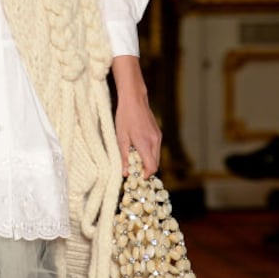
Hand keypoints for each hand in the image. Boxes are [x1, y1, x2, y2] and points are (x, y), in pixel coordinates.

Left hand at [111, 55, 161, 175]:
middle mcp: (155, 142)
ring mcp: (158, 137)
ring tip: (134, 158)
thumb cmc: (125, 118)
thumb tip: (125, 174)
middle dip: (146, 170)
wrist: (134, 100)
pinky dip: (149, 154)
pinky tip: (138, 149)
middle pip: (155, 164)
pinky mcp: (158, 133)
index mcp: (145, 144)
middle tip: (134, 171)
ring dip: (147, 162)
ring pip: (156, 157)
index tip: (137, 177)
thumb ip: (124, 157)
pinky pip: (156, 149)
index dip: (145, 175)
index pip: (151, 167)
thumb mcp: (120, 139)